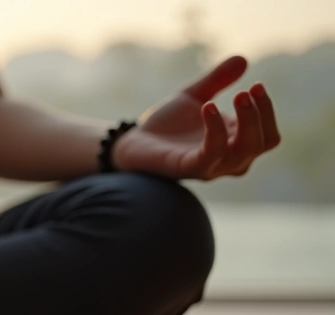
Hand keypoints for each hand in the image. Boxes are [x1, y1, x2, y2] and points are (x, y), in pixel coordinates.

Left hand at [112, 55, 280, 180]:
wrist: (133, 142)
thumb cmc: (167, 125)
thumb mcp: (195, 96)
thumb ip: (217, 80)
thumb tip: (243, 58)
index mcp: (235, 143)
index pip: (268, 134)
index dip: (267, 111)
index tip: (256, 85)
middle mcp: (229, 159)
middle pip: (262, 142)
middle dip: (260, 114)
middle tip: (248, 89)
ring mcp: (210, 166)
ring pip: (244, 151)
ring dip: (247, 121)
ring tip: (238, 93)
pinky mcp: (188, 168)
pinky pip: (211, 153)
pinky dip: (215, 129)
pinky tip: (207, 106)